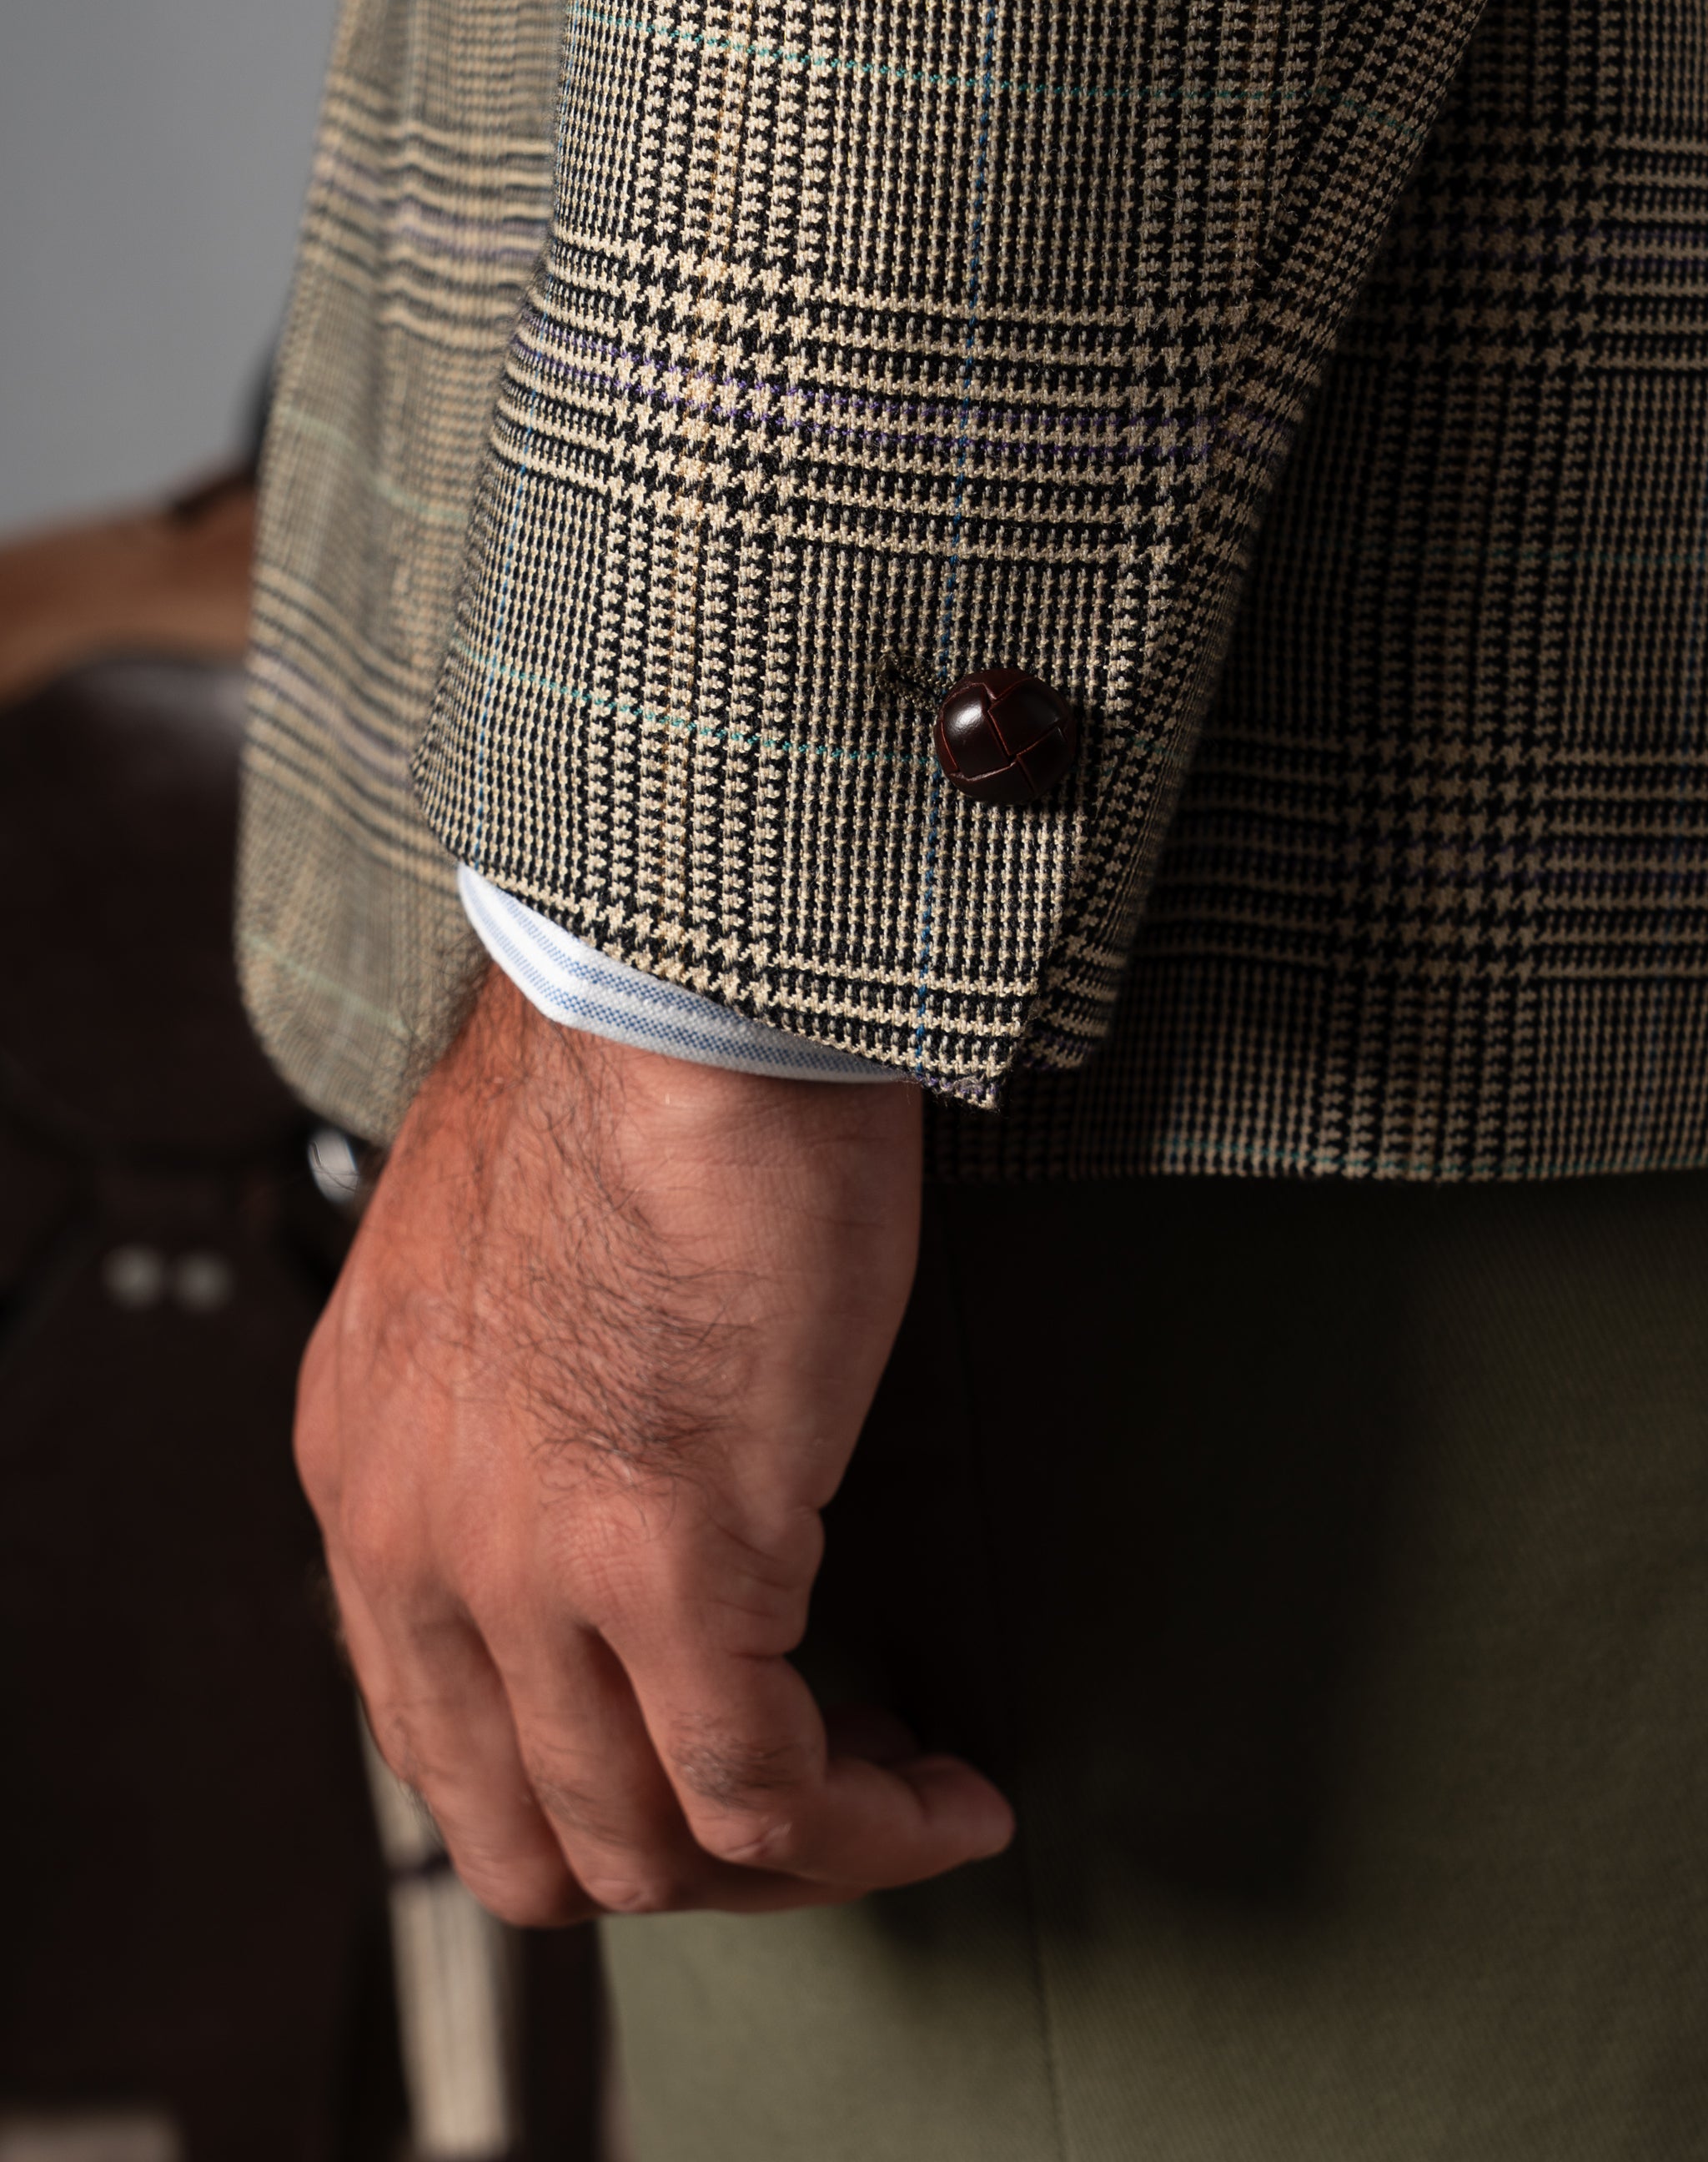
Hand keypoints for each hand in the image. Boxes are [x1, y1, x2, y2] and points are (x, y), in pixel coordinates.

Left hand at [295, 965, 1013, 1923]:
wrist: (687, 987)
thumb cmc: (635, 1087)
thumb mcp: (504, 1283)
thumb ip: (508, 1427)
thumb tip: (610, 1511)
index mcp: (365, 1469)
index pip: (434, 1733)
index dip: (583, 1787)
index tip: (699, 1763)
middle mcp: (417, 1542)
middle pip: (527, 1834)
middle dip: (679, 1859)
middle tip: (802, 1806)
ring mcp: (531, 1566)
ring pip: (649, 1847)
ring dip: (788, 1861)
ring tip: (898, 1799)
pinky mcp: (671, 1558)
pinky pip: (767, 1791)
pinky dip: (867, 1827)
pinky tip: (946, 1792)